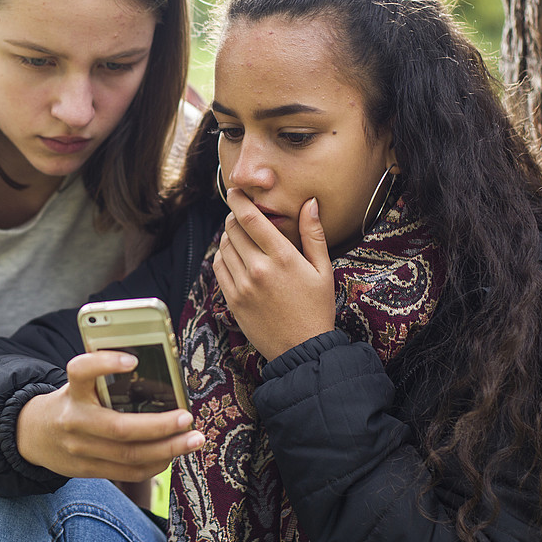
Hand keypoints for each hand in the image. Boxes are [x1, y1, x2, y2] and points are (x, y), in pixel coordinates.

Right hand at [17, 350, 203, 481]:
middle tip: (188, 417)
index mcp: (72, 391)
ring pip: (129, 456)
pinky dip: (156, 464)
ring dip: (168, 449)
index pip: (81, 372)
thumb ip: (108, 380)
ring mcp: (81, 450)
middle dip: (160, 425)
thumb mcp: (79, 384)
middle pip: (120, 428)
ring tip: (194, 440)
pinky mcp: (89, 470)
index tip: (132, 359)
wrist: (34, 435)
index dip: (104, 364)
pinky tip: (173, 453)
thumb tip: (161, 376)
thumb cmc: (72, 401)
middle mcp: (74, 421)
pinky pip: (128, 472)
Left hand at [213, 188, 335, 359]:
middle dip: (235, 216)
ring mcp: (242, 285)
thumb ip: (313, 234)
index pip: (250, 218)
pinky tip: (235, 256)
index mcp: (282, 258)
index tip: (235, 191)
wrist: (302, 349)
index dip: (238, 200)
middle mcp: (258, 269)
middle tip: (242, 215)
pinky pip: (219, 267)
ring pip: (224, 246)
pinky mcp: (232, 300)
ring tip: (242, 236)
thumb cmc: (317, 308)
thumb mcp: (323, 270)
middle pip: (233, 228)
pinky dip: (223, 256)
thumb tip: (310, 203)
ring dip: (229, 236)